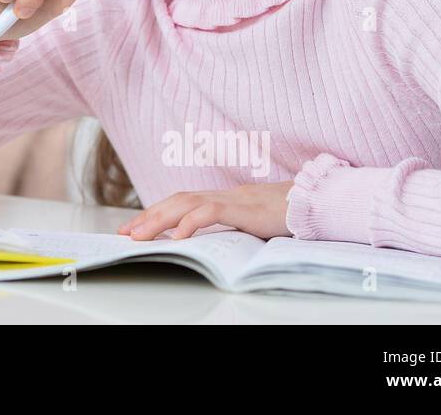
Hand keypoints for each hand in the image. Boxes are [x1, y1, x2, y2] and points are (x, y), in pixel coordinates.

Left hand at [117, 181, 294, 240]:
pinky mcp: (243, 207)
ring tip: (139, 235)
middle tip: (125, 234)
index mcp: (223, 199)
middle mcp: (222, 196)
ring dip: (159, 219)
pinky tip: (177, 235)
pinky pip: (210, 213)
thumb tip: (207, 243)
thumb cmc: (287, 216)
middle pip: (176, 201)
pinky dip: (190, 223)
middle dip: (148, 217)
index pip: (181, 203)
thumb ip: (231, 229)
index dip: (156, 213)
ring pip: (185, 204)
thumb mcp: (252, 225)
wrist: (315, 203)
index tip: (133, 228)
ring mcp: (232, 199)